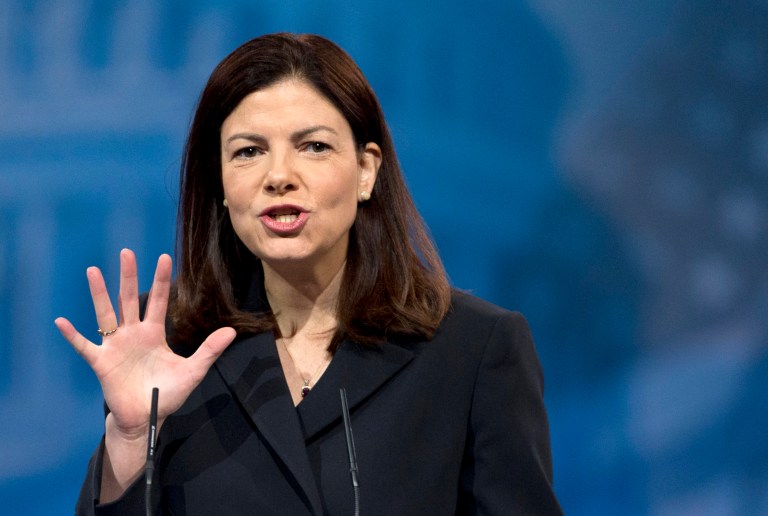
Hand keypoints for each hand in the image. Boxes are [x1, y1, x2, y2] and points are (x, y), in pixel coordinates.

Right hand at [55, 249, 235, 437]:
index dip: (160, 280)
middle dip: (129, 276)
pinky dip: (73, 335)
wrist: (147, 418)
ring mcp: (115, 346)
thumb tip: (231, 331)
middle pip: (129, 299)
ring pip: (105, 314)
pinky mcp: (102, 362)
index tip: (164, 257)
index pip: (157, 300)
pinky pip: (84, 346)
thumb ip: (209, 350)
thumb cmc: (167, 393)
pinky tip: (61, 322)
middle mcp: (133, 334)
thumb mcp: (192, 371)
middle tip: (127, 252)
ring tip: (93, 271)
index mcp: (154, 333)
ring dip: (99, 293)